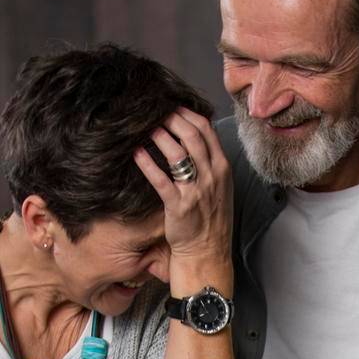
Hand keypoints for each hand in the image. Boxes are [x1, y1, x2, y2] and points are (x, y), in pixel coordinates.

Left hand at [132, 108, 232, 265]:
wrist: (208, 252)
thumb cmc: (209, 219)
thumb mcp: (219, 186)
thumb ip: (208, 162)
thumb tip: (190, 138)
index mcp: (222, 168)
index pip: (206, 129)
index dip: (187, 113)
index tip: (172, 106)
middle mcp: (212, 176)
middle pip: (192, 135)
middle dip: (172, 118)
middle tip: (155, 111)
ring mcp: (196, 191)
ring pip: (178, 153)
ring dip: (159, 136)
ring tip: (145, 128)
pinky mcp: (179, 206)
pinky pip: (161, 180)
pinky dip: (147, 164)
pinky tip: (136, 154)